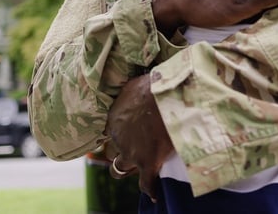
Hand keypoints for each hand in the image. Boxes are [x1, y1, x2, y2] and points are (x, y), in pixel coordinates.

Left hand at [105, 74, 173, 202]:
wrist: (167, 96)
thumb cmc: (156, 85)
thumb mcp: (138, 83)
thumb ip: (134, 89)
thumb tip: (139, 83)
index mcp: (114, 117)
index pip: (109, 132)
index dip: (119, 134)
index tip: (130, 132)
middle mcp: (118, 137)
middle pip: (110, 151)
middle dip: (120, 152)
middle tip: (136, 149)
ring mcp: (131, 152)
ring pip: (118, 170)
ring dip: (128, 170)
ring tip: (141, 169)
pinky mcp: (147, 163)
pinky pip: (146, 184)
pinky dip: (150, 189)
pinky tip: (155, 194)